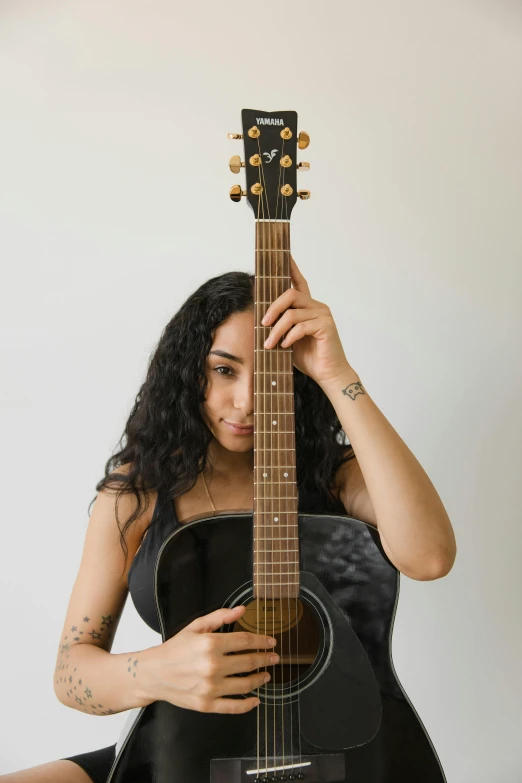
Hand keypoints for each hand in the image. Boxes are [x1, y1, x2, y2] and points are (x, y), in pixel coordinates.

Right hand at [140, 605, 278, 713]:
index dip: (261, 640)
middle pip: (248, 662)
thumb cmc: (175, 648)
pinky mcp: (207, 704)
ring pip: (245, 685)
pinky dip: (248, 705)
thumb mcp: (196, 627)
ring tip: (266, 675)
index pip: (245, 641)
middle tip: (274, 658)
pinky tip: (256, 700)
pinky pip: (233, 707)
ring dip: (259, 679)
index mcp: (210, 644)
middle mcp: (212, 666)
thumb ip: (220, 617)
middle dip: (265, 659)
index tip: (271, 642)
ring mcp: (210, 687)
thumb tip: (242, 609)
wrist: (154, 674)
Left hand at [262, 255, 350, 386]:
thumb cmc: (308, 358)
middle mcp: (317, 306)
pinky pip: (301, 326)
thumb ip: (279, 326)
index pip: (299, 282)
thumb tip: (260, 319)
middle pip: (290, 294)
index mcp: (308, 307)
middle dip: (272, 308)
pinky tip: (285, 346)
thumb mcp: (287, 339)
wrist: (328, 374)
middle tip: (262, 324)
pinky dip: (289, 337)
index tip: (284, 254)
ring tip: (269, 344)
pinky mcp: (326, 326)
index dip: (292, 268)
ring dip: (277, 329)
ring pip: (292, 313)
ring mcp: (323, 315)